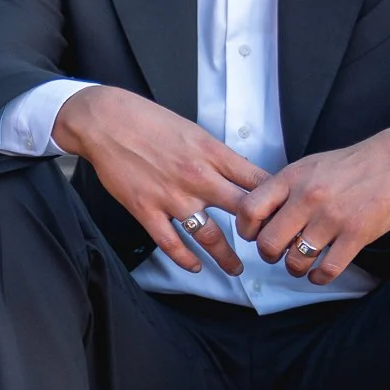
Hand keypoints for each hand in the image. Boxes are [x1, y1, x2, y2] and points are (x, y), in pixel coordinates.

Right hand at [52, 86, 267, 275]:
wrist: (106, 121)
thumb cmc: (148, 121)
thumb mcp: (194, 131)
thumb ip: (217, 155)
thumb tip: (241, 173)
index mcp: (212, 153)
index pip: (257, 180)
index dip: (275, 200)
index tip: (283, 213)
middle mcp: (197, 177)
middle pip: (243, 212)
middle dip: (259, 232)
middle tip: (268, 247)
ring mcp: (172, 196)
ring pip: (210, 236)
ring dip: (226, 257)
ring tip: (236, 269)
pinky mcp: (146, 210)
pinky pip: (171, 243)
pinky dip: (185, 259)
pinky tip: (195, 266)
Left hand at [235, 121, 389, 283]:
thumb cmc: (350, 165)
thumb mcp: (308, 166)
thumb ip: (284, 188)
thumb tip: (260, 214)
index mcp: (292, 178)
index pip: (249, 210)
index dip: (246, 229)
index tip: (254, 235)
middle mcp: (308, 198)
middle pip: (269, 243)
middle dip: (270, 255)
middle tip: (278, 254)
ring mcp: (332, 218)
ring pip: (296, 260)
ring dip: (295, 268)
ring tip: (300, 265)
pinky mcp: (356, 234)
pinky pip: (327, 269)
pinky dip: (319, 278)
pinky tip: (319, 273)